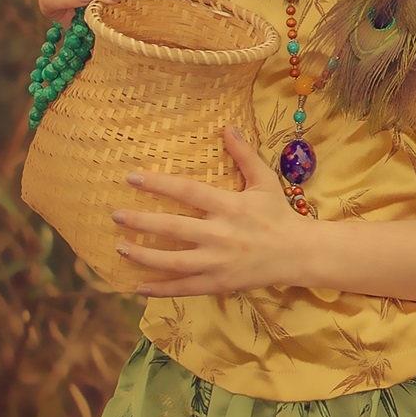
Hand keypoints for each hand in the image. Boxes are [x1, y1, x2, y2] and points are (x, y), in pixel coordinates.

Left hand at [115, 128, 316, 297]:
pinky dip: (161, 289)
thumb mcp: (265, 182)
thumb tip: (227, 127)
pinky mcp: (219, 283)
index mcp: (229, 206)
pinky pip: (185, 288)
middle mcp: (220, 234)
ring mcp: (218, 262)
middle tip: (115, 215)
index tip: (131, 178)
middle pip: (172, 228)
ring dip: (144, 255)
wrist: (300, 254)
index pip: (187, 192)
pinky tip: (138, 286)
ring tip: (120, 247)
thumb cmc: (279, 215)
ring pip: (173, 262)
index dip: (158, 184)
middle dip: (141, 221)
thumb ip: (244, 155)